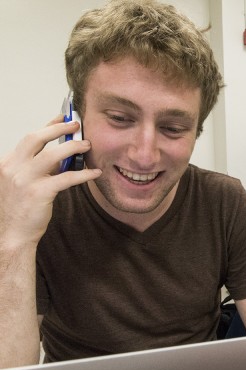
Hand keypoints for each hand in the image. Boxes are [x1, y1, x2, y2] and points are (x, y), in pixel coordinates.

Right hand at [0, 116, 100, 247]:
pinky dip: (83, 174)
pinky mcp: (39, 193)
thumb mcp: (24, 182)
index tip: (62, 117)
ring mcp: (24, 180)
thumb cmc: (21, 209)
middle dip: (58, 128)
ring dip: (73, 147)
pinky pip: (66, 177)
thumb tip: (63, 155)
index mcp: (8, 163)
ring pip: (52, 155)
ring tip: (87, 145)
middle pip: (36, 139)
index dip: (47, 126)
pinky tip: (95, 172)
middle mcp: (13, 168)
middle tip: (77, 125)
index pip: (29, 138)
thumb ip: (39, 168)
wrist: (12, 234)